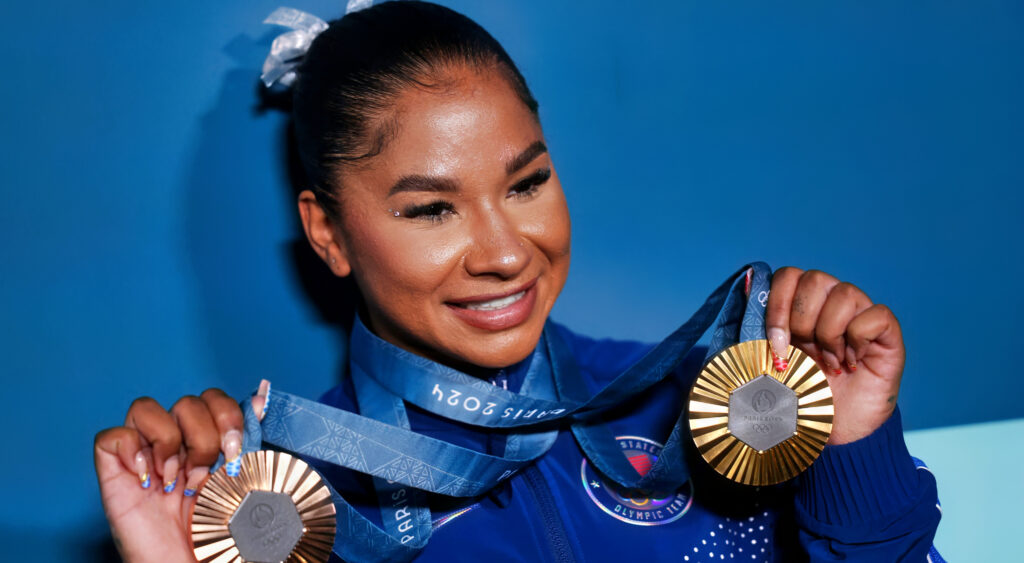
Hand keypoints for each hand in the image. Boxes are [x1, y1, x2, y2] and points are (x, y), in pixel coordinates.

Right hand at [93, 381, 269, 562]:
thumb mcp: (244, 482)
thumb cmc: (219, 535)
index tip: (236, 449)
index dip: (227, 414)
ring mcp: (144, 457)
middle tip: (206, 474)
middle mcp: (176, 445)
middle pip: (186, 402)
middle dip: (204, 435)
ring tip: (176, 480)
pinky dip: (131, 451)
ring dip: (169, 442)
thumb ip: (250, 440)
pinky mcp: (114, 474)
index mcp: (208, 443)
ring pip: (145, 408)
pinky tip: (148, 480)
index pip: (213, 399)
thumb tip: (262, 394)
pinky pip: (110, 437)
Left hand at [765, 268, 904, 444]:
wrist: (836, 432)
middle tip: (807, 355)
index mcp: (801, 305)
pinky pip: (876, 314)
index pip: (788, 275)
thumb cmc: (802, 396)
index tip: (777, 344)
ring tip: (829, 362)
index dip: (778, 305)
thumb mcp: (771, 363)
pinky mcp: (887, 332)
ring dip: (830, 333)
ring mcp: (861, 314)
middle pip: (815, 278)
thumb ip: (759, 330)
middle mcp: (832, 302)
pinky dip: (859, 339)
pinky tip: (852, 363)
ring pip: (845, 293)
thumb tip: (748, 289)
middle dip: (803, 321)